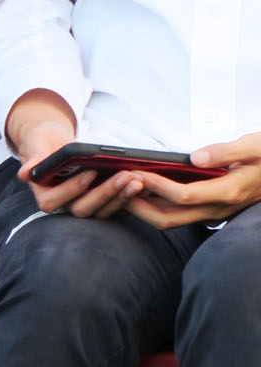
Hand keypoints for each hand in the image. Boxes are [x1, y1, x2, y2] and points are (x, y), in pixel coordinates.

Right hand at [8, 90, 138, 219]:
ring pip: (102, 211)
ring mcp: (83, 206)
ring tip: (137, 180)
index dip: (72, 189)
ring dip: (121, 197)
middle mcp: (63, 205)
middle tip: (124, 176)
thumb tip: (24, 173)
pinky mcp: (99, 204)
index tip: (88, 173)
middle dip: (105, 193)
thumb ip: (33, 158)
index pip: (54, 201)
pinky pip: (115, 207)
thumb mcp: (36, 144)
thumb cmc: (43, 143)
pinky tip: (142, 183)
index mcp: (44, 194)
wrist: (55, 145)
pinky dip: (129, 197)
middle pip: (83, 208)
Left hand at [125, 132, 260, 229]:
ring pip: (172, 220)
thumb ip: (225, 152)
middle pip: (169, 218)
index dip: (156, 185)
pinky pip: (178, 215)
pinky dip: (156, 206)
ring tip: (124, 187)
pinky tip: (144, 191)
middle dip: (139, 205)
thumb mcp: (255, 146)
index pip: (183, 195)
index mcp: (227, 191)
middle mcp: (218, 208)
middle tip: (118, 185)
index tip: (136, 171)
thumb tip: (195, 158)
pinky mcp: (211, 211)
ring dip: (144, 208)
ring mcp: (214, 213)